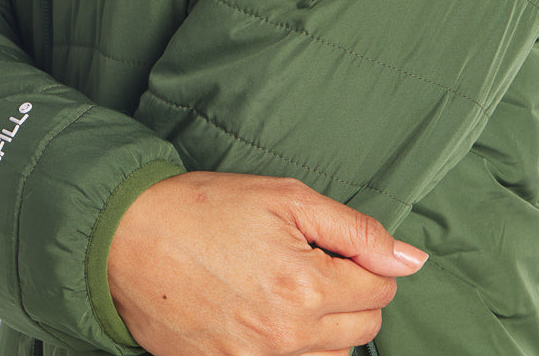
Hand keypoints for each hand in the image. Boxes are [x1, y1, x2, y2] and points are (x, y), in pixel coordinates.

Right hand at [106, 171, 427, 355]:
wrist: (127, 238)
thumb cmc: (203, 209)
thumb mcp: (285, 198)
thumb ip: (354, 229)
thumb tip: (411, 258)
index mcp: (304, 288)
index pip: (381, 289)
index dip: (366, 259)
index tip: (333, 243)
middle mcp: (285, 339)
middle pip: (363, 329)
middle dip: (350, 291)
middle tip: (309, 258)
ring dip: (325, 325)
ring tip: (287, 285)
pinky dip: (292, 348)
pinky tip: (267, 314)